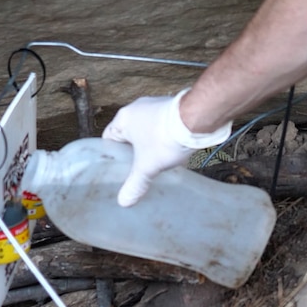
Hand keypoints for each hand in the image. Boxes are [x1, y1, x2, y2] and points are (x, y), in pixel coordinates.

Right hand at [102, 89, 231, 206]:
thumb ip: (135, 184)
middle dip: (134, 152)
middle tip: (137, 169)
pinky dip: (164, 138)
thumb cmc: (165, 139)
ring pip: (147, 130)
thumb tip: (124, 201)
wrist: (196, 121)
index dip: (112, 154)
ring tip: (155, 163)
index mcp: (124, 118)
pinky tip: (171, 152)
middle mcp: (138, 108)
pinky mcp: (172, 108)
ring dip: (150, 145)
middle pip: (129, 135)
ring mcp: (156, 106)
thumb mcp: (147, 167)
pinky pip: (163, 126)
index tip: (117, 168)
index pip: (109, 138)